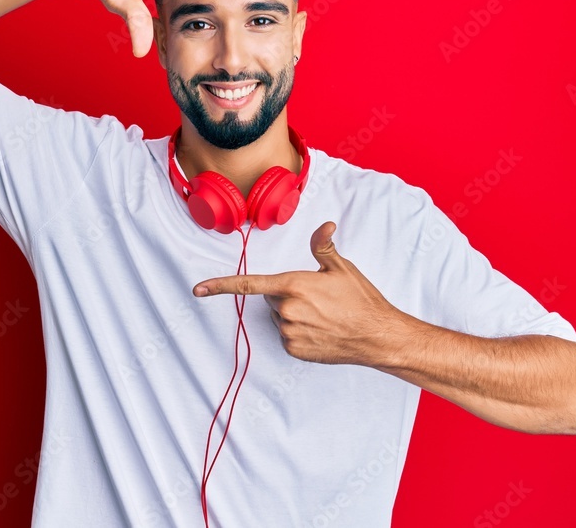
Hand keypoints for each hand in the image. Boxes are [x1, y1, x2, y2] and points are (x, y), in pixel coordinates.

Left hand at [193, 222, 402, 365]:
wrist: (377, 336)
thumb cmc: (361, 300)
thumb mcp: (341, 268)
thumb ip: (323, 246)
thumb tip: (324, 226)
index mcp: (293, 284)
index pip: (249, 284)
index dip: (221, 286)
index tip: (198, 289)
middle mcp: (287, 309)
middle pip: (273, 299)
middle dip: (289, 295)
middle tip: (318, 298)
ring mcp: (289, 332)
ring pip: (280, 318)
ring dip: (295, 315)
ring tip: (324, 315)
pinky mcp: (294, 349)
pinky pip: (287, 336)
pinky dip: (300, 332)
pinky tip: (321, 330)